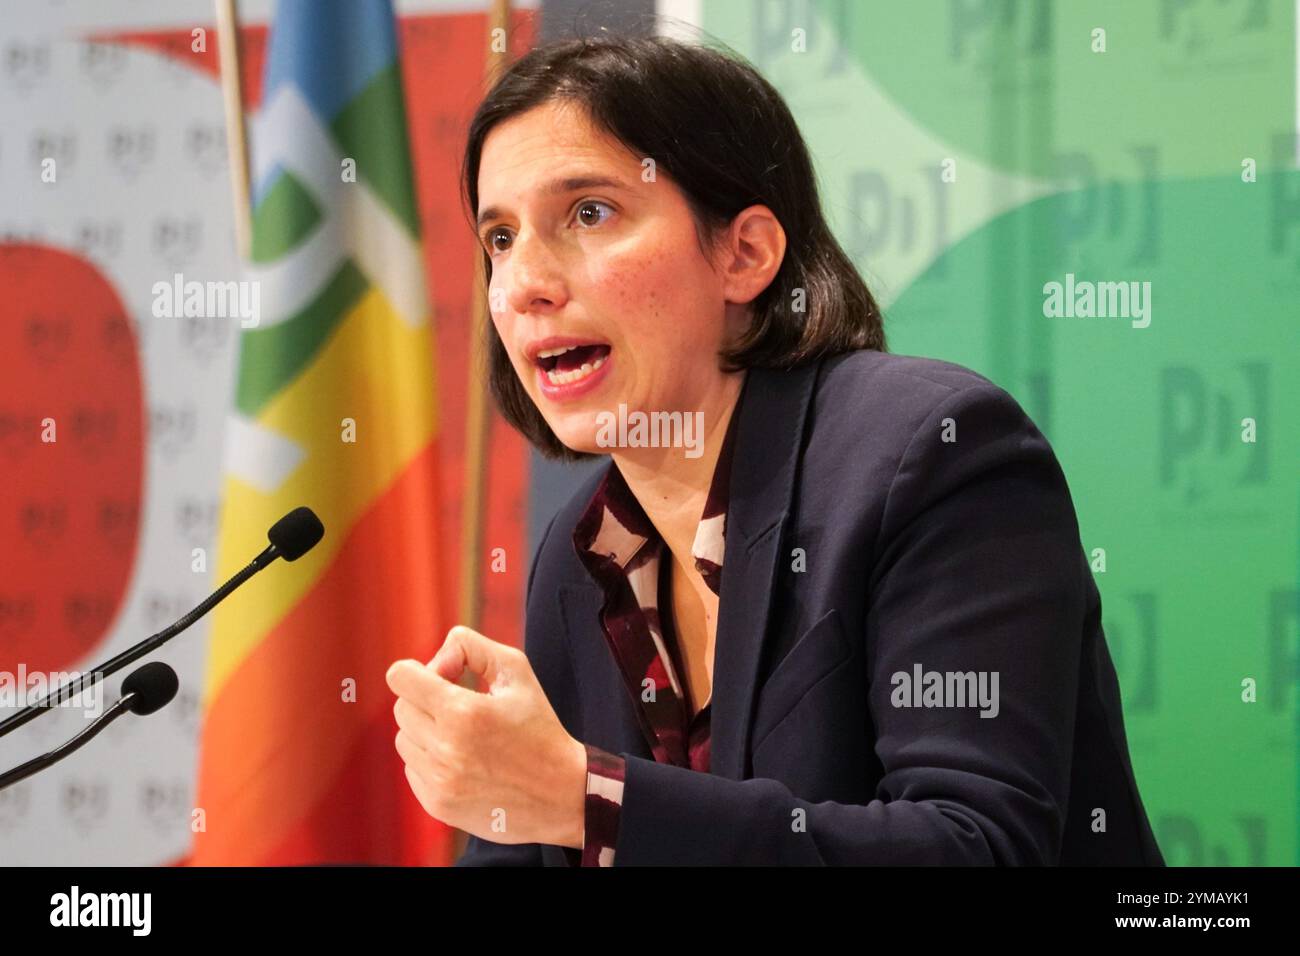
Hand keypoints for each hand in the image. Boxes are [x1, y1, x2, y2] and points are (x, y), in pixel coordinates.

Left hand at [385, 625, 587, 848]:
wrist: (561, 793)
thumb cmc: (539, 727)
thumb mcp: (516, 671)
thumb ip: (471, 647)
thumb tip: (435, 660)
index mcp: (463, 711)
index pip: (401, 677)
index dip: (417, 671)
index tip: (441, 678)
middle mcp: (445, 749)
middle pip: (402, 708)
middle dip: (426, 700)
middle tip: (461, 706)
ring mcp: (440, 781)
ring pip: (404, 739)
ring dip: (427, 732)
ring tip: (465, 737)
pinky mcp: (438, 805)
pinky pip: (412, 770)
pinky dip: (431, 761)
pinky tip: (464, 762)